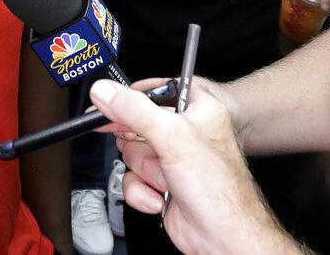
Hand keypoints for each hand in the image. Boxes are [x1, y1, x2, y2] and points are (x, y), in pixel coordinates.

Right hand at [89, 79, 302, 254]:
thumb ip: (134, 110)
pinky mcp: (161, 182)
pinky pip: (132, 176)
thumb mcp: (172, 137)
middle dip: (138, 145)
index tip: (109, 103)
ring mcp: (171, 159)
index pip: (154, 90)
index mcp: (196, 109)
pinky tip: (160, 195)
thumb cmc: (219, 190)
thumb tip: (105, 91)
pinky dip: (141, 189)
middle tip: (146, 147)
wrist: (224, 238)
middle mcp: (184, 132)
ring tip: (165, 178)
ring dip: (144, 170)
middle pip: (135, 123)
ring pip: (131, 152)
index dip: (130, 98)